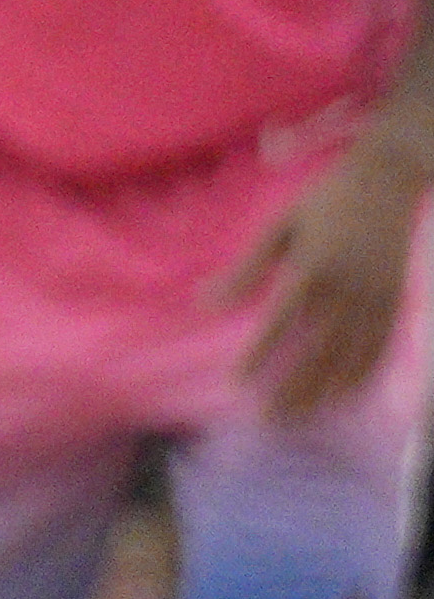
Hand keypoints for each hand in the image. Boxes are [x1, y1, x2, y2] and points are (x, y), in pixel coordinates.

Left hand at [218, 137, 430, 424]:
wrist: (388, 180)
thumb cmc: (324, 200)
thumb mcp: (278, 226)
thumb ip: (246, 267)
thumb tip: (205, 302)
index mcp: (314, 267)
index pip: (281, 321)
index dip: (261, 353)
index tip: (239, 382)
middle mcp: (348, 288)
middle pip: (318, 349)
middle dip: (293, 386)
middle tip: (267, 418)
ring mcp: (376, 298)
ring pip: (350, 356)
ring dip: (324, 389)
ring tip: (298, 417)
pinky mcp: (394, 301)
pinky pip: (379, 346)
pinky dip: (360, 374)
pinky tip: (341, 395)